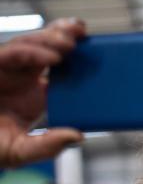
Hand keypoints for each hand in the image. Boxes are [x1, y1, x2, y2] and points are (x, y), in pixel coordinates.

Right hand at [0, 18, 85, 167]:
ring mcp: (6, 70)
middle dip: (63, 36)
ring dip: (50, 39)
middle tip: (83, 33)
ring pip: (28, 45)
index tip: (93, 46)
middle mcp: (21, 76)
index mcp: (34, 91)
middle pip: (44, 47)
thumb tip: (78, 137)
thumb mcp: (22, 150)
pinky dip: (32, 52)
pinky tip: (52, 58)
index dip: (73, 52)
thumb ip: (48, 145)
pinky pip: (10, 53)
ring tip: (71, 43)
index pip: (57, 65)